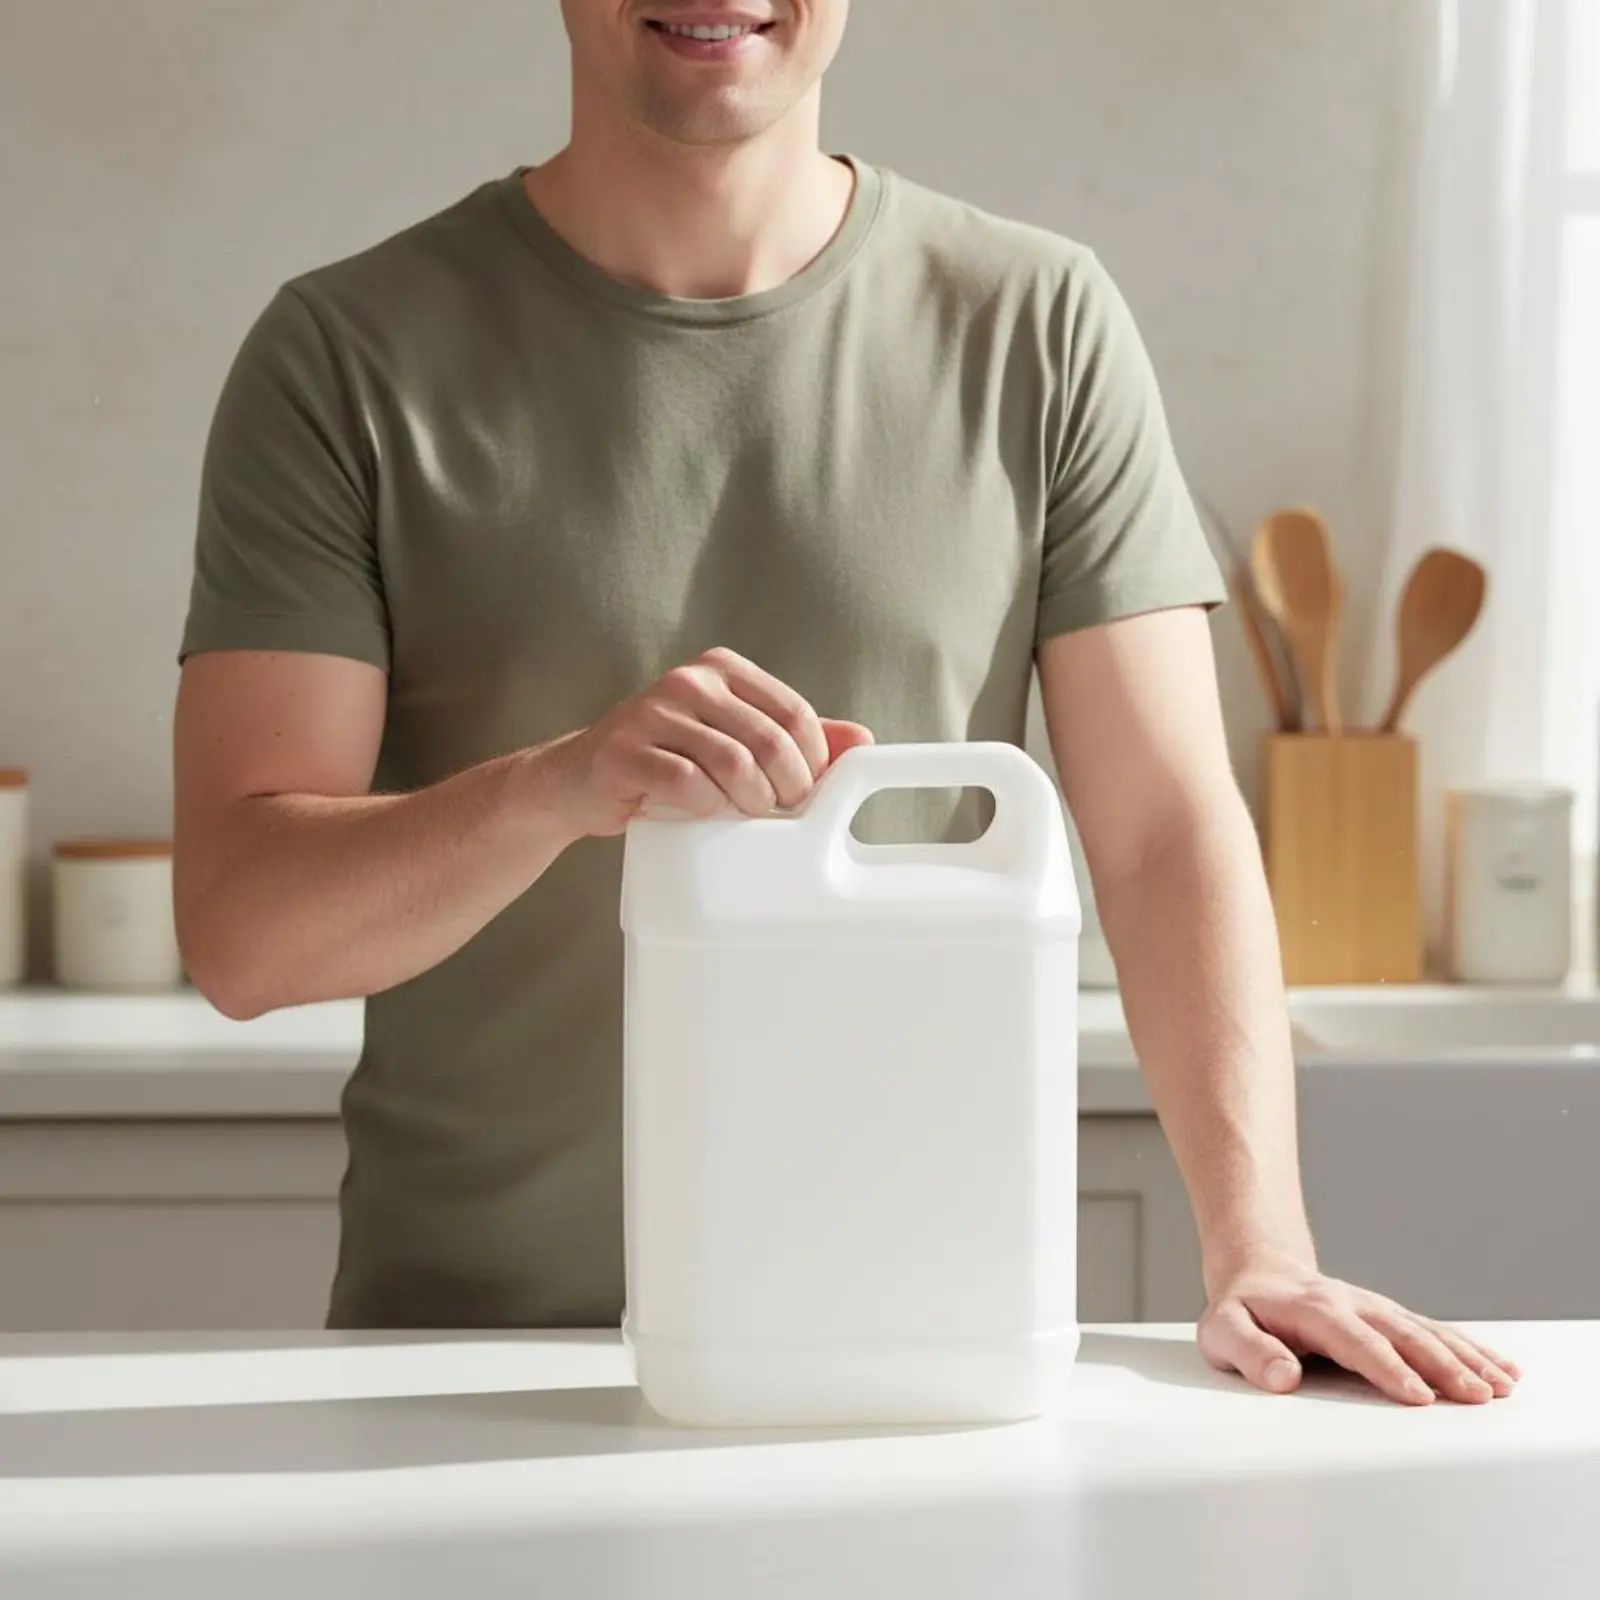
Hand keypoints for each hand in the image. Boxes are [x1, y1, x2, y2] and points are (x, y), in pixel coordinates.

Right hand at [553, 647, 873, 837]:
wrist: (580, 780)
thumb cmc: (666, 762)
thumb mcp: (731, 740)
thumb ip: (791, 738)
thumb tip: (863, 742)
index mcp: (721, 669)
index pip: (793, 712)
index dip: (812, 760)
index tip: (805, 791)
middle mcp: (688, 681)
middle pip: (768, 739)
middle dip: (788, 787)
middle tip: (780, 812)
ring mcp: (652, 712)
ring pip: (732, 762)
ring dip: (751, 801)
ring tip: (745, 815)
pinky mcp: (624, 750)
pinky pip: (686, 782)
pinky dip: (707, 806)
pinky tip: (705, 813)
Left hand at [1198, 1256, 1521, 1405]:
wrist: (1259, 1272)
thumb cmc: (1242, 1311)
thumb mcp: (1223, 1331)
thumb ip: (1250, 1352)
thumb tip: (1283, 1377)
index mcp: (1313, 1309)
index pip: (1354, 1341)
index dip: (1387, 1368)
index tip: (1417, 1397)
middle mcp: (1352, 1304)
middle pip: (1403, 1335)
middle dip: (1442, 1365)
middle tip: (1477, 1397)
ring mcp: (1376, 1309)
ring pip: (1427, 1332)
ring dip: (1466, 1358)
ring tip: (1502, 1387)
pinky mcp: (1391, 1318)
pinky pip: (1436, 1332)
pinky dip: (1471, 1349)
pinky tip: (1502, 1369)